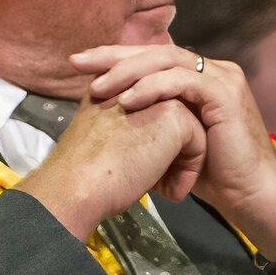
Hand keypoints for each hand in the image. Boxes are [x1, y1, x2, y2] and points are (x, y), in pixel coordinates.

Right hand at [19, 90, 206, 241]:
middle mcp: (135, 82)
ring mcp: (157, 94)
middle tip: (156, 182)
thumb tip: (146, 143)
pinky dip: (188, 171)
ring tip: (164, 187)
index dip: (154, 143)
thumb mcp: (102, 135)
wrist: (77, 184)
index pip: (152, 107)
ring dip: (181, 162)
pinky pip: (198, 143)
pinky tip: (169, 192)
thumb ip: (124, 125)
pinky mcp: (174, 115)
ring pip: (188, 129)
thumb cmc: (83, 172)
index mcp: (113, 84)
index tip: (137, 173)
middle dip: (172, 151)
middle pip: (172, 117)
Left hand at [72, 41, 275, 266]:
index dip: (116, 58)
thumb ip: (152, 121)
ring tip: (98, 87)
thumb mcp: (173, 142)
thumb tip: (111, 116)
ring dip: (128, 72)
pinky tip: (127, 100)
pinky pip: (182, 81)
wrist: (252, 198)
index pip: (153, 57)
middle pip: (156, 51)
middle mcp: (213, 70)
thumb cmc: (214, 177)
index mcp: (201, 77)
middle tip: (78, 62)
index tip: (80, 66)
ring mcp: (222, 79)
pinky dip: (152, 88)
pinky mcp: (225, 94)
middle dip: (113, 56)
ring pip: (167, 61)